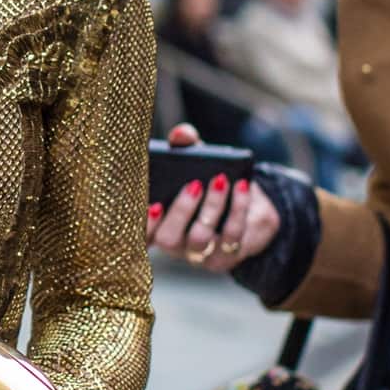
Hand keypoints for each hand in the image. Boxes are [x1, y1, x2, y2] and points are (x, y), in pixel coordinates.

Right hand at [146, 124, 280, 271]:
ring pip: (200, 238)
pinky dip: (238, 207)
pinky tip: (241, 186)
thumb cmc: (209, 185)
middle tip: (194, 184)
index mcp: (156, 224)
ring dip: (211, 207)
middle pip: (168, 239)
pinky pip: (232, 234)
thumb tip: (181, 134)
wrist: (248, 209)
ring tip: (220, 180)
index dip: (143, 224)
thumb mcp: (195, 165)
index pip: (140, 234)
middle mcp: (174, 245)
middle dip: (180, 211)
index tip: (154, 204)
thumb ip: (184, 148)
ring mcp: (200, 253)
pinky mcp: (228, 255)